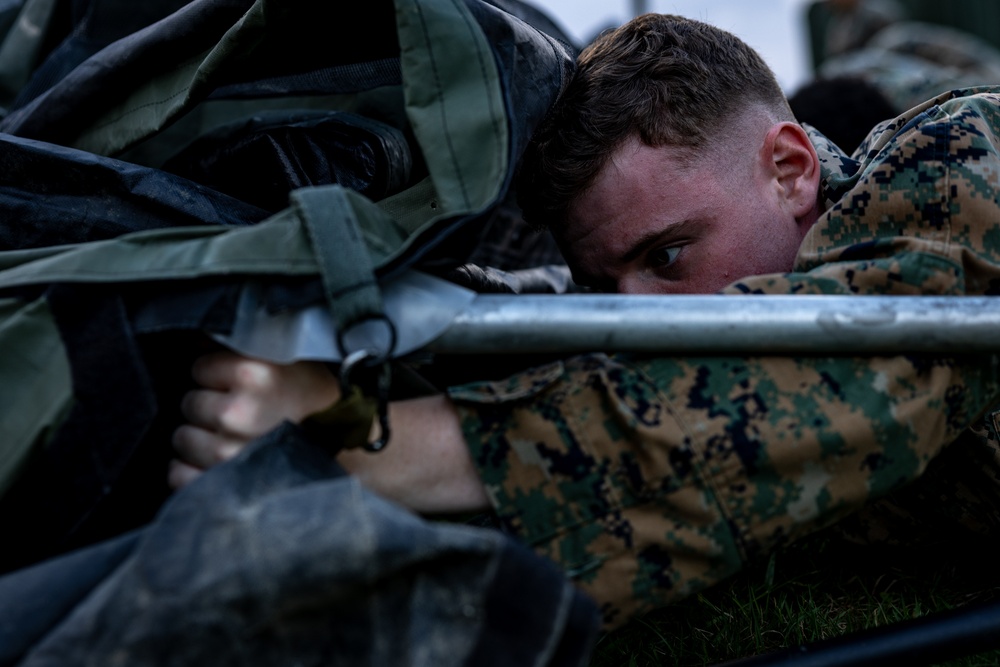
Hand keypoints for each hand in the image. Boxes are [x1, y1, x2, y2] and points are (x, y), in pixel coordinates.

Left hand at [169, 350, 340, 487]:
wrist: (344, 441)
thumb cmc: (311, 398)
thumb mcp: (283, 359)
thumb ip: (240, 348)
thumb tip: (193, 339)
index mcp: (252, 375)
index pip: (200, 368)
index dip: (217, 375)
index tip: (239, 385)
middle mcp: (238, 413)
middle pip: (190, 404)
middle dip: (209, 407)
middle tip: (239, 412)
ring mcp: (228, 453)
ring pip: (183, 439)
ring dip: (201, 439)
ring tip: (234, 437)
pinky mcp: (222, 483)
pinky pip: (180, 475)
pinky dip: (193, 471)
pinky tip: (218, 462)